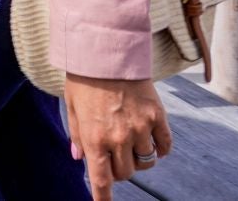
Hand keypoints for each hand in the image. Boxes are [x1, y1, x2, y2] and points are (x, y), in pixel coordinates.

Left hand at [64, 74, 170, 198]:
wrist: (106, 51)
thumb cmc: (84, 78)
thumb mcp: (72, 106)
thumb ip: (77, 134)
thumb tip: (78, 157)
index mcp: (95, 137)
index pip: (101, 178)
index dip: (102, 196)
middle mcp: (119, 137)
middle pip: (126, 173)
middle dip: (119, 171)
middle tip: (114, 158)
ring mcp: (140, 128)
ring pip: (146, 161)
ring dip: (138, 160)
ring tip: (131, 146)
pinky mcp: (157, 116)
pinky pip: (165, 145)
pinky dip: (160, 149)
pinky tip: (152, 142)